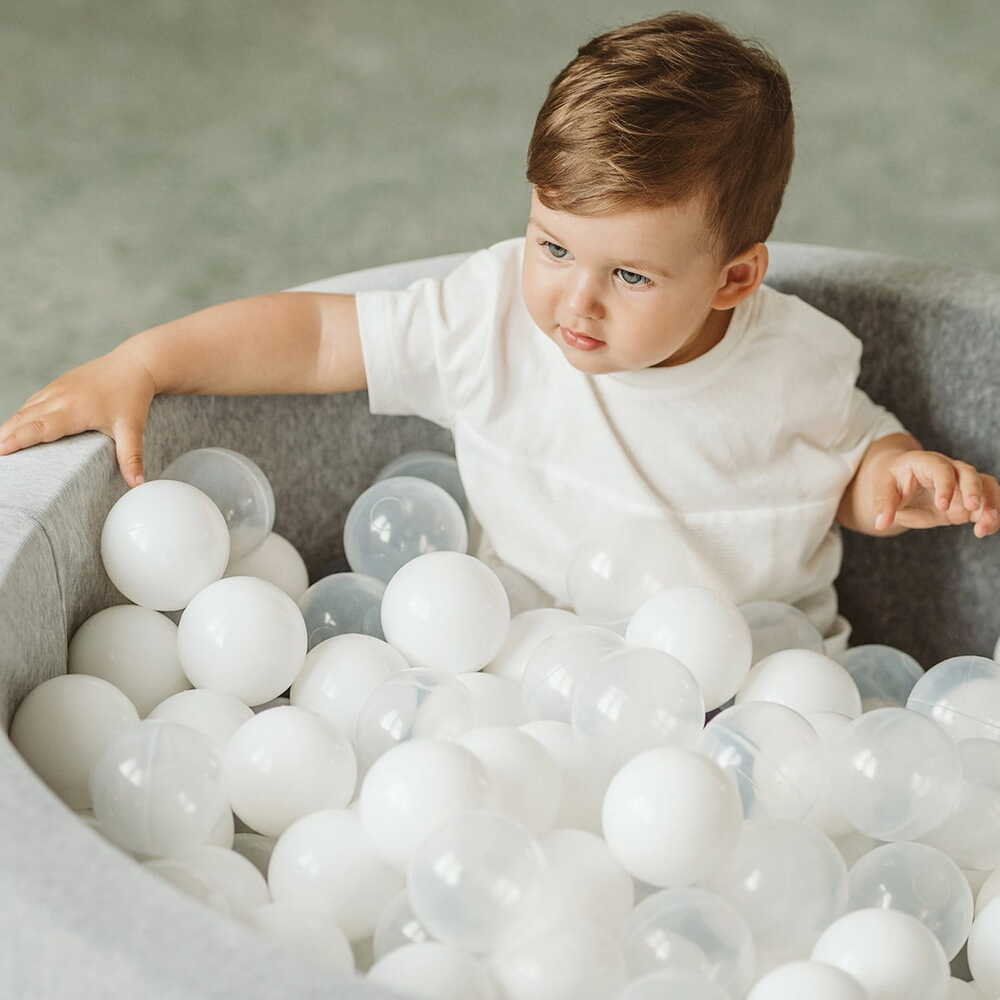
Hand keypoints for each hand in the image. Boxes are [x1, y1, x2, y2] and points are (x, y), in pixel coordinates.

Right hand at [0, 346, 156, 487]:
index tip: (0, 451)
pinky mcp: (58, 385)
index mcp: (74, 410)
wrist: (135, 364)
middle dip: (4, 436)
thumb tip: (138, 485)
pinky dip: (20, 416)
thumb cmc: (132, 397)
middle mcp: (60, 397)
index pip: (40, 428)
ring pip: (25, 409)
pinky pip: (33, 402)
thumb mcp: (132, 428)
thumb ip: (131, 457)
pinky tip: (13, 427)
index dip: (18, 440)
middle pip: (25, 419)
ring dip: (9, 426)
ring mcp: (56, 389)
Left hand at [874, 450, 998, 538]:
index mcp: (924, 462)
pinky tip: (985, 530)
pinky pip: (988, 503)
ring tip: (986, 526)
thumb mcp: (881, 489)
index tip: (942, 506)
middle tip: (973, 508)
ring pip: (986, 486)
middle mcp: (948, 469)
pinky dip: (991, 516)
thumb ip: (883, 504)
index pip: (940, 468)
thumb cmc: (890, 481)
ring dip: (991, 504)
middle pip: (969, 473)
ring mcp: (961, 484)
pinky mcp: (968, 500)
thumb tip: (880, 524)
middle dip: (974, 489)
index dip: (945, 484)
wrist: (899, 483)